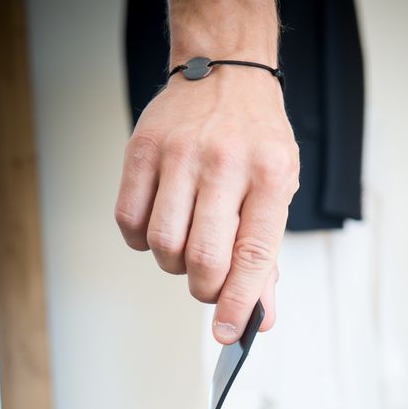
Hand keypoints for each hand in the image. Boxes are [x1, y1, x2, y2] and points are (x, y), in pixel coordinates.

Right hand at [114, 65, 299, 343]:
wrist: (226, 73)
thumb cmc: (257, 137)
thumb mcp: (279, 186)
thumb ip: (267, 252)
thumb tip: (260, 315)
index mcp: (269, 174)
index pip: (253, 253)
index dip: (240, 303)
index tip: (229, 334)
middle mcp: (224, 161)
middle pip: (202, 257)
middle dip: (205, 287)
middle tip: (209, 282)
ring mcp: (178, 153)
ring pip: (162, 244)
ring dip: (174, 264)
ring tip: (188, 244)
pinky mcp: (141, 149)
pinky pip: (129, 221)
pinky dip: (144, 240)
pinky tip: (163, 223)